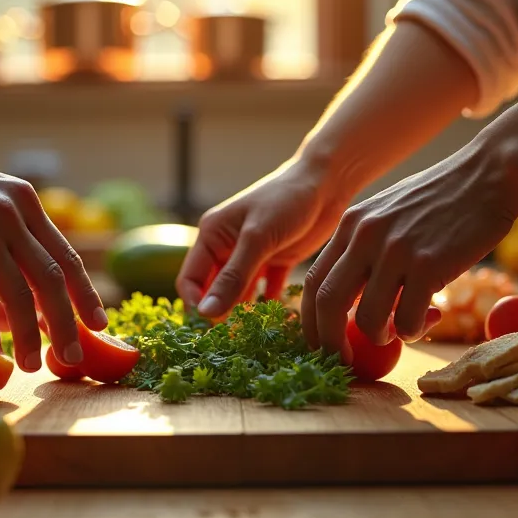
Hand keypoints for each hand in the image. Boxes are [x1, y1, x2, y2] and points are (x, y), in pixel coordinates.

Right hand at [0, 144, 106, 370]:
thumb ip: (11, 223)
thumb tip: (33, 257)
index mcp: (24, 202)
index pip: (66, 255)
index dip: (85, 292)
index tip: (99, 322)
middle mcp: (12, 213)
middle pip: (51, 279)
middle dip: (66, 323)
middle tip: (73, 357)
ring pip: (18, 293)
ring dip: (27, 334)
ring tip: (30, 364)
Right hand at [178, 158, 350, 317]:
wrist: (327, 182)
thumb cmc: (286, 200)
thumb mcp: (257, 239)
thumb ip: (233, 278)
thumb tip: (205, 313)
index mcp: (211, 235)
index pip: (190, 280)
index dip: (197, 304)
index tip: (213, 324)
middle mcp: (226, 247)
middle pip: (214, 290)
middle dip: (221, 312)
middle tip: (238, 335)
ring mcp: (251, 256)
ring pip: (239, 294)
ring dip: (245, 312)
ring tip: (257, 333)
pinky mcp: (275, 262)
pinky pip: (266, 291)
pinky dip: (270, 305)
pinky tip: (279, 320)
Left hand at [302, 146, 517, 361]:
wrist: (489, 174)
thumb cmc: (442, 198)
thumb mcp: (388, 213)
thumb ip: (365, 248)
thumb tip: (351, 300)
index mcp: (351, 224)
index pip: (313, 282)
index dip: (311, 321)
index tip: (323, 342)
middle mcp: (365, 236)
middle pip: (326, 303)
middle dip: (330, 342)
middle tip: (346, 360)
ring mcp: (395, 250)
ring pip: (368, 319)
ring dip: (381, 337)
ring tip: (400, 330)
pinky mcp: (429, 264)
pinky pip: (408, 319)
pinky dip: (414, 330)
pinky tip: (429, 316)